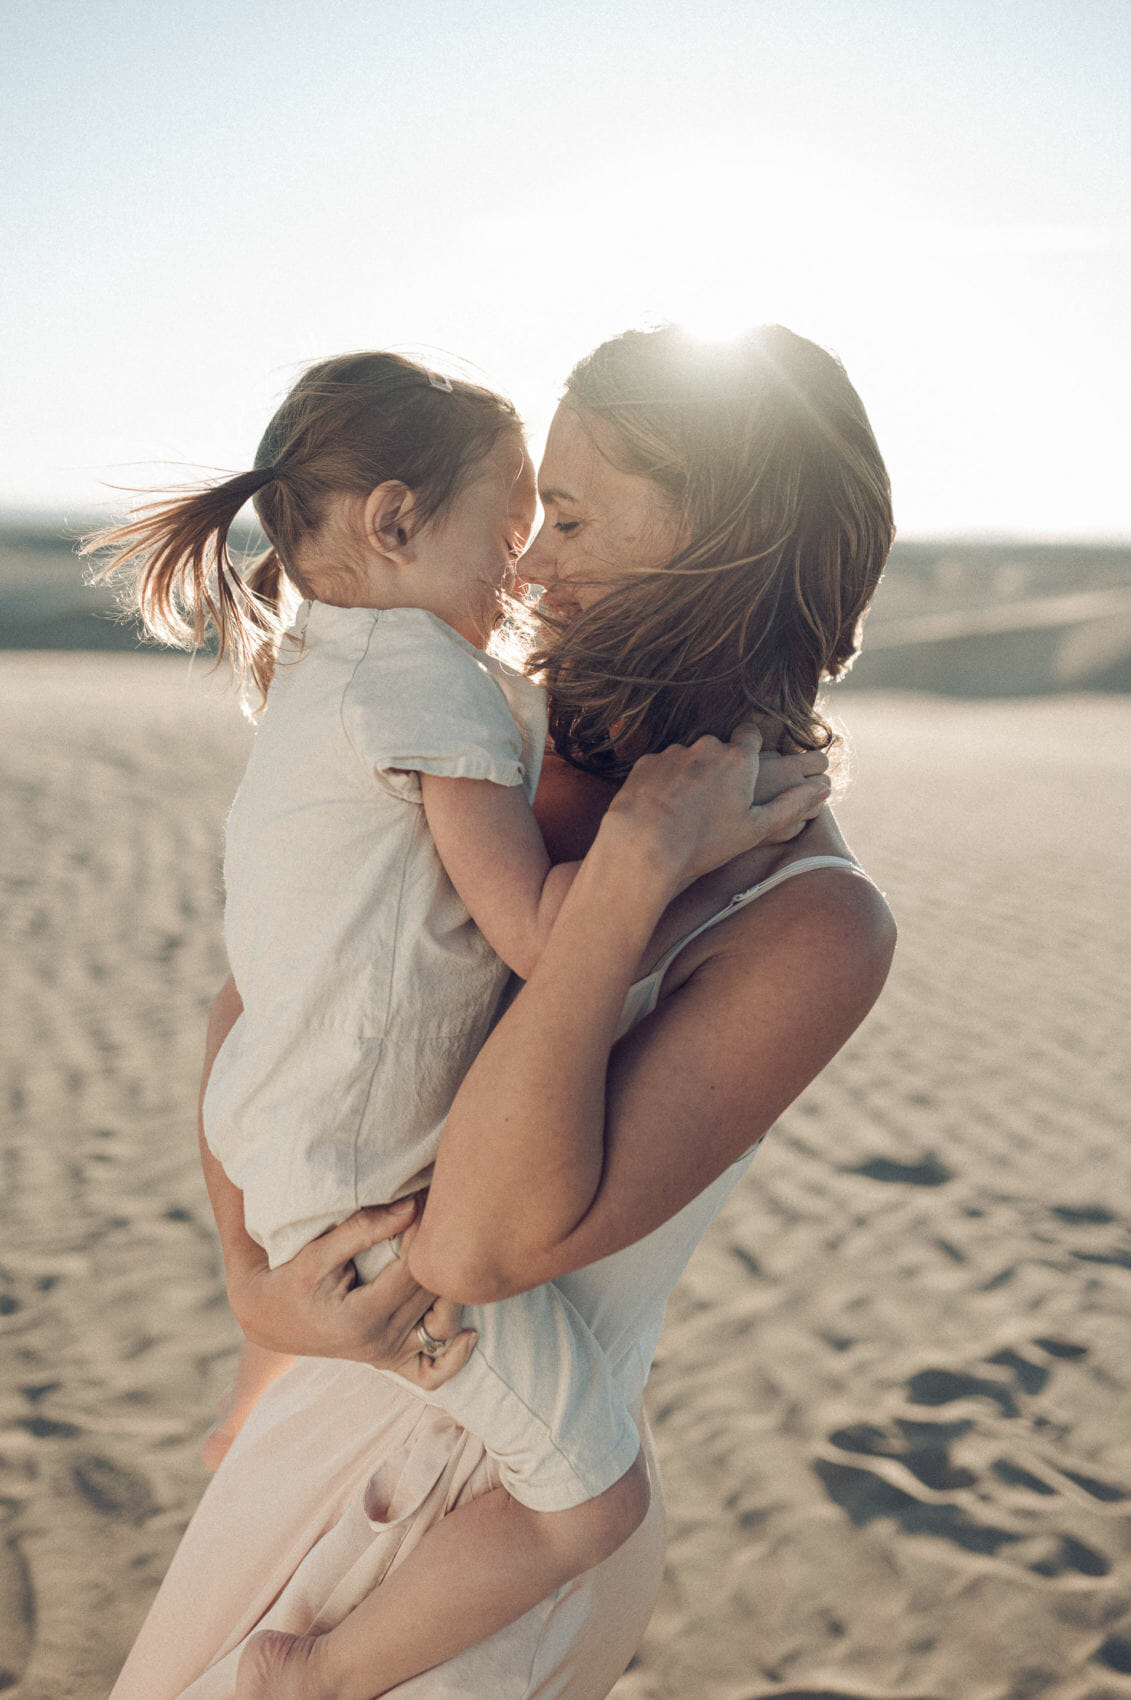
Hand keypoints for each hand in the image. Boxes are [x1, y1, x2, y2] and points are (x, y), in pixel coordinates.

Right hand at [228, 1197, 476, 1391]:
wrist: (269, 1317)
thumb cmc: (290, 1279)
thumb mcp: (318, 1252)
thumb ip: (363, 1231)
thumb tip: (411, 1207)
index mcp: (361, 1319)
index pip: (414, 1271)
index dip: (426, 1234)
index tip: (428, 1201)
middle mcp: (379, 1344)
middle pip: (432, 1295)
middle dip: (442, 1254)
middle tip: (445, 1216)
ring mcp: (387, 1357)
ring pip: (442, 1326)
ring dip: (454, 1291)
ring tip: (451, 1254)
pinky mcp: (390, 1362)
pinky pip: (432, 1374)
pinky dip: (454, 1358)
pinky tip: (470, 1332)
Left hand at [601, 725, 830, 895]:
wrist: (643, 846)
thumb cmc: (705, 842)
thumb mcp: (755, 828)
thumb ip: (790, 805)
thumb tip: (824, 789)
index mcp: (739, 759)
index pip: (750, 735)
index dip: (750, 749)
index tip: (747, 767)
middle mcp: (707, 746)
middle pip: (718, 748)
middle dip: (719, 768)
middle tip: (715, 802)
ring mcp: (673, 752)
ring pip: (688, 758)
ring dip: (690, 776)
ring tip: (685, 812)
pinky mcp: (646, 762)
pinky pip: (661, 768)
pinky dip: (664, 784)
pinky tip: (662, 810)